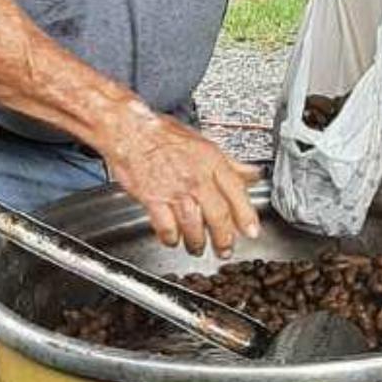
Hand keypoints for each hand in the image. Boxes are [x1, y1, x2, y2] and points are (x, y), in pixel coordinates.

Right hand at [101, 109, 261, 257]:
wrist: (130, 131)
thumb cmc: (163, 134)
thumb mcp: (203, 142)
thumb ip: (229, 163)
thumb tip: (251, 173)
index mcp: (211, 161)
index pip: (237, 192)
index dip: (246, 215)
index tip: (251, 231)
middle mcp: (196, 177)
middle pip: (218, 215)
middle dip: (224, 239)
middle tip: (225, 250)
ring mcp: (175, 190)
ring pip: (194, 226)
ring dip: (197, 242)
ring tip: (198, 248)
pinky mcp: (153, 199)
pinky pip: (167, 227)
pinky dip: (171, 238)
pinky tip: (173, 239)